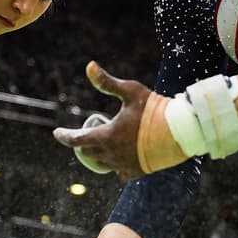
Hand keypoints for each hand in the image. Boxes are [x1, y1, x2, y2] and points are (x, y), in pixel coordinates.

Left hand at [52, 61, 149, 180]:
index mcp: (107, 136)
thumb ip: (107, 81)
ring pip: (101, 163)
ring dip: (96, 154)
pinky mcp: (136, 172)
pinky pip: (119, 172)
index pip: (76, 140)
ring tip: (99, 145)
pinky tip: (118, 158)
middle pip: (87, 152)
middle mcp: (112, 154)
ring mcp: (124, 165)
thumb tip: (89, 65)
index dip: (63, 136)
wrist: (181, 132)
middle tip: (82, 135)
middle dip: (81, 143)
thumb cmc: (155, 109)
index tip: (56, 133)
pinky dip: (115, 164)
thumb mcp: (131, 92)